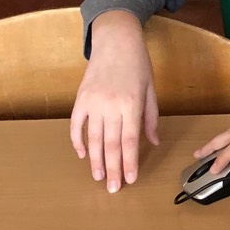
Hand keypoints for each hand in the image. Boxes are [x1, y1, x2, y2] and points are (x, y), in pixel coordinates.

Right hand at [69, 10, 158, 192]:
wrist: (116, 40)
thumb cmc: (137, 64)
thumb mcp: (151, 89)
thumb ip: (150, 118)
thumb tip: (153, 142)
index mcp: (132, 104)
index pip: (130, 140)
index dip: (129, 162)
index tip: (131, 179)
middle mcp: (111, 105)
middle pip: (110, 144)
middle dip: (113, 168)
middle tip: (113, 188)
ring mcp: (93, 102)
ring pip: (93, 138)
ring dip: (95, 161)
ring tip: (98, 177)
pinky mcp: (80, 98)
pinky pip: (76, 125)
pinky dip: (78, 141)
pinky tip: (82, 155)